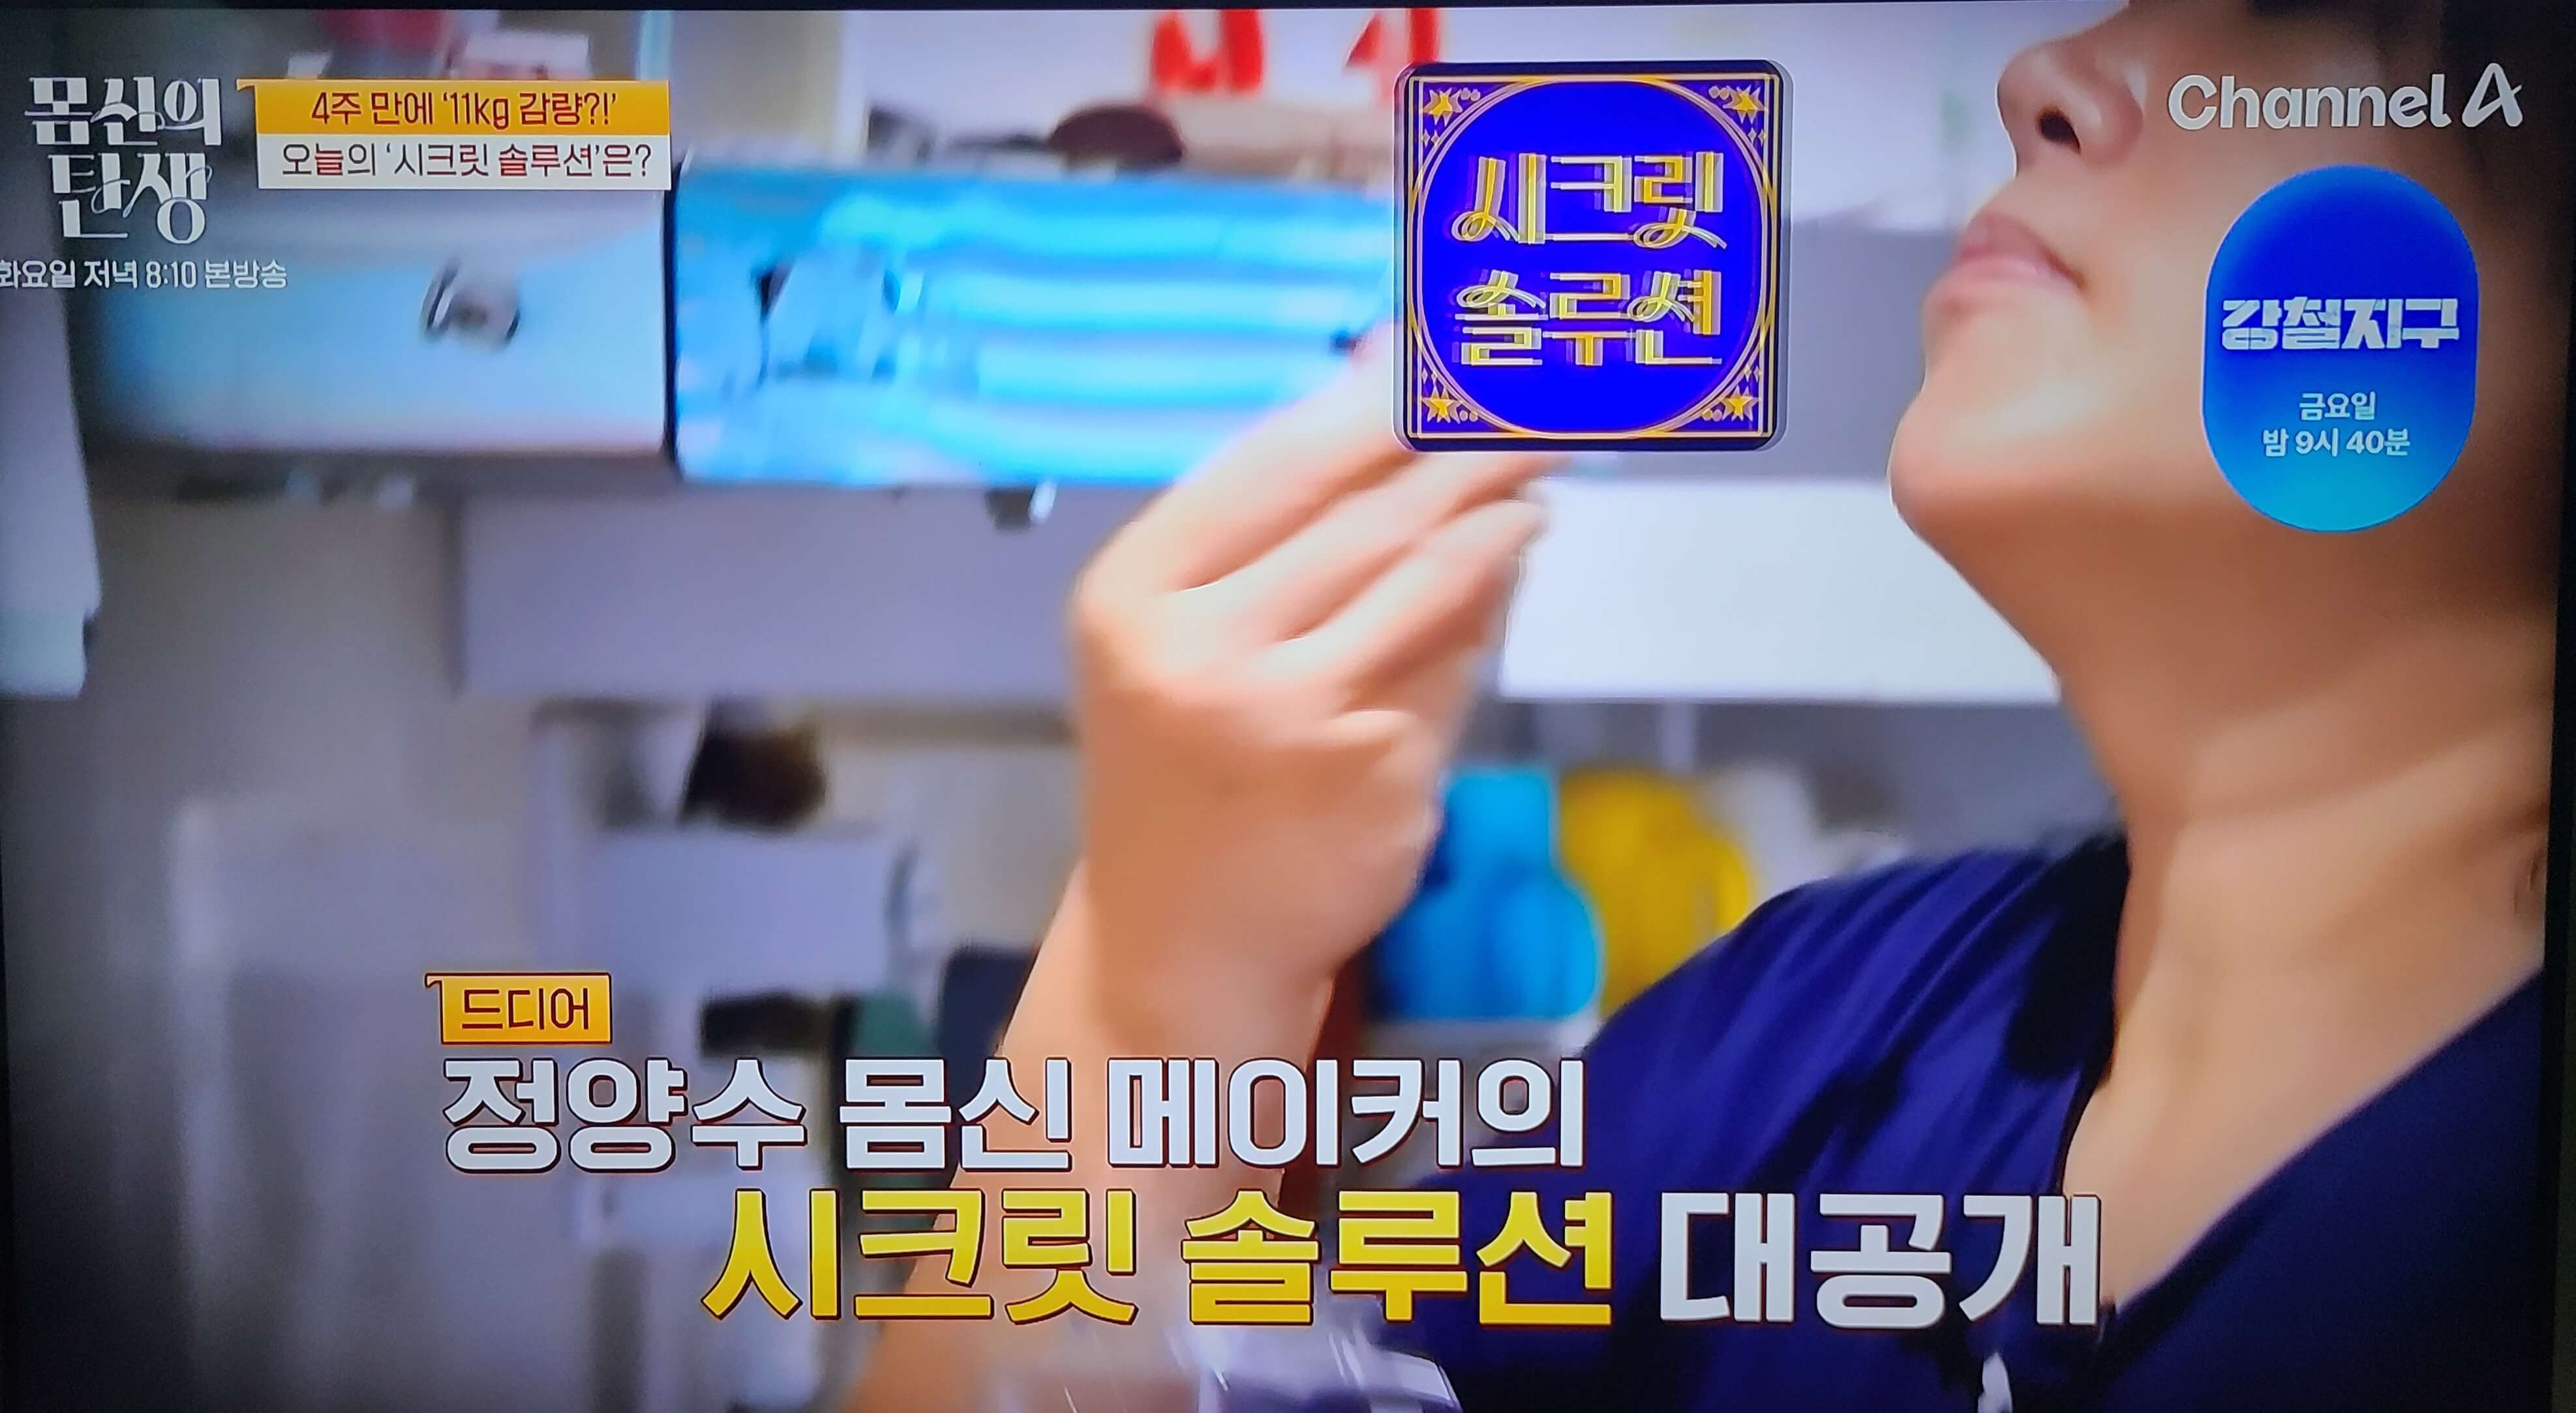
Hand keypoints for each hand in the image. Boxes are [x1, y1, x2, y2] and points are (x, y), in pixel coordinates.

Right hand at [1066, 336, 1558, 1010]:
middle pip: (1368, 512)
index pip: (1280, 460)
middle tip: (1537, 395)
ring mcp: (1296, 718)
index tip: (1452, 348)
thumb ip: (1284, 510)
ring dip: (1498, 515)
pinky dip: (1490, 607)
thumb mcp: (1185, 627)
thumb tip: (1390, 356)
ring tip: (1538, 473)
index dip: (1381, 395)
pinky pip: (1454, 663)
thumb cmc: (1183, 758)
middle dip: (1466, 443)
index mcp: (1135, 593)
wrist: (1181, 936)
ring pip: (1427, 580)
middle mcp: (1204, 651)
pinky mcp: (1377, 775)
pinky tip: (1512, 566)